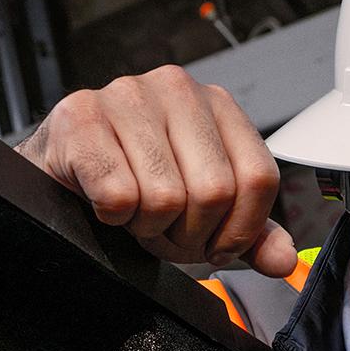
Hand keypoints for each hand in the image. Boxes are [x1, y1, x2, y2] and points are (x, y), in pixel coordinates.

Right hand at [16, 65, 297, 274]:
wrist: (66, 172)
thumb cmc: (140, 185)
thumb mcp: (205, 214)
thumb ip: (249, 235)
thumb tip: (284, 261)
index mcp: (218, 107)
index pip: (259, 178)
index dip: (240, 229)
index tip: (215, 243)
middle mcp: (177, 89)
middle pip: (215, 192)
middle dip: (189, 234)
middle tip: (166, 231)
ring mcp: (127, 95)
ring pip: (166, 197)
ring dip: (149, 228)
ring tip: (136, 216)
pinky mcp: (81, 117)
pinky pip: (119, 194)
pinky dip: (113, 216)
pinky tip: (106, 203)